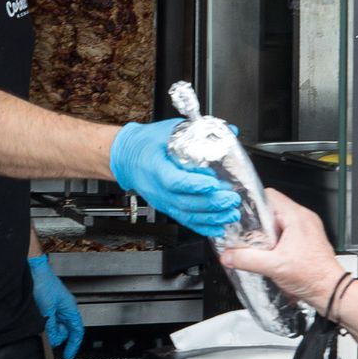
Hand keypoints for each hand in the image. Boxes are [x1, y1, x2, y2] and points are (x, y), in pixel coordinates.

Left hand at [28, 255, 84, 358]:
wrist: (32, 270)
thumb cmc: (43, 283)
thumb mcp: (47, 310)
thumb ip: (51, 326)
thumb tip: (53, 340)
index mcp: (70, 308)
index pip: (77, 331)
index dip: (73, 345)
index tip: (68, 355)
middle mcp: (64, 308)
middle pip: (66, 330)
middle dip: (58, 337)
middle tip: (50, 341)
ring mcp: (56, 306)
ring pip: (56, 326)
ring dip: (50, 331)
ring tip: (43, 329)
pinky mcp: (46, 305)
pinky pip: (49, 320)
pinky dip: (45, 325)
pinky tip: (38, 324)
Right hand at [108, 120, 241, 237]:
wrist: (126, 158)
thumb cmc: (146, 144)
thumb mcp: (168, 130)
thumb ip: (198, 130)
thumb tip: (230, 131)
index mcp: (156, 167)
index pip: (174, 181)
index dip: (194, 185)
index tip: (213, 184)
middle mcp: (158, 189)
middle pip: (184, 202)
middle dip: (211, 203)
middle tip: (231, 199)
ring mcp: (162, 201)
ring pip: (187, 215)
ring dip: (211, 217)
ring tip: (231, 213)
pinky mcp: (167, 207)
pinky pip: (185, 220)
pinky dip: (202, 227)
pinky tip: (218, 228)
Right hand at [219, 189, 349, 309]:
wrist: (329, 291)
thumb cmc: (312, 276)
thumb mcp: (273, 267)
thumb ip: (246, 260)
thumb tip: (229, 256)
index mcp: (297, 217)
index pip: (269, 195)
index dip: (253, 202)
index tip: (242, 214)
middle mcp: (304, 219)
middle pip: (272, 208)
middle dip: (257, 221)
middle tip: (248, 235)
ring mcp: (307, 228)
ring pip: (279, 220)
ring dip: (267, 231)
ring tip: (260, 246)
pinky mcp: (308, 239)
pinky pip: (287, 231)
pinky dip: (276, 239)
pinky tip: (271, 253)